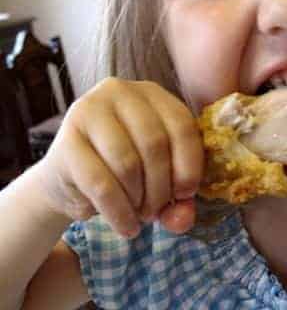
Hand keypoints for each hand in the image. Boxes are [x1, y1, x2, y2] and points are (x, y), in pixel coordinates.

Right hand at [34, 77, 203, 237]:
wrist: (71, 179)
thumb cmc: (125, 172)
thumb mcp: (161, 179)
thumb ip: (180, 200)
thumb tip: (182, 219)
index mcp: (151, 93)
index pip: (182, 125)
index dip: (190, 165)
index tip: (186, 194)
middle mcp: (120, 91)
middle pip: (155, 144)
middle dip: (161, 188)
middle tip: (157, 211)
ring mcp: (88, 111)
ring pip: (128, 163)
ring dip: (139, 201)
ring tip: (141, 216)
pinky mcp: (65, 141)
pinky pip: (100, 183)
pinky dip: (118, 212)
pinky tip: (126, 226)